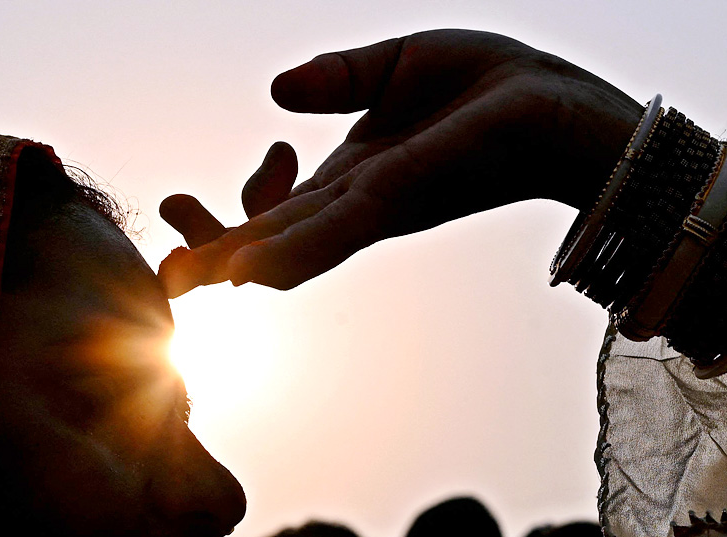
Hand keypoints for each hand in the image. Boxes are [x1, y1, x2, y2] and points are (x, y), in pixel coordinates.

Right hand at [158, 29, 641, 296]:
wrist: (561, 102)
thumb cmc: (490, 88)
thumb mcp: (394, 67)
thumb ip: (336, 79)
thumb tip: (276, 94)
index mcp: (347, 182)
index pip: (268, 218)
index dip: (224, 222)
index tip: (220, 181)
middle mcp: (353, 207)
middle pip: (266, 244)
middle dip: (209, 258)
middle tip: (165, 274)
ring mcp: (373, 209)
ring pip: (287, 248)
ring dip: (232, 264)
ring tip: (182, 279)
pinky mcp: (398, 197)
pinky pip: (330, 229)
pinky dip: (286, 251)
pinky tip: (245, 270)